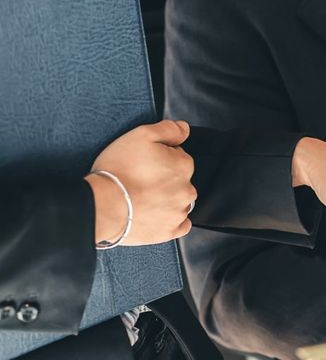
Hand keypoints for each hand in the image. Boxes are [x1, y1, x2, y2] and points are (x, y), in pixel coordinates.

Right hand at [86, 120, 195, 245]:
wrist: (103, 206)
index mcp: (184, 165)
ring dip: (166, 198)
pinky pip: (179, 225)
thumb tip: (185, 128)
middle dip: (163, 178)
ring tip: (141, 197)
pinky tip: (153, 214)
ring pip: (179, 201)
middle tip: (138, 179)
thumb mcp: (141, 135)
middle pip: (179, 179)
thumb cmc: (119, 169)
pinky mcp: (170, 231)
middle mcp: (188, 189)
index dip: (159, 157)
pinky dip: (169, 220)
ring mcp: (180, 212)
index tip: (142, 162)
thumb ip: (168, 129)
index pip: (178, 156)